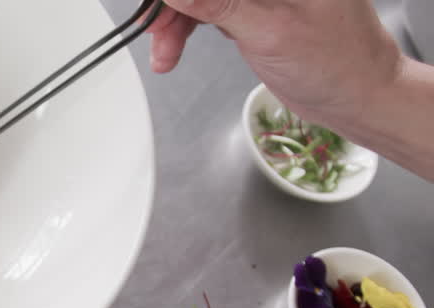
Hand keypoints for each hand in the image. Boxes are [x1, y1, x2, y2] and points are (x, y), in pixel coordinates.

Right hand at [147, 0, 402, 127]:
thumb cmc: (337, 63)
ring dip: (175, 21)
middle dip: (174, 5)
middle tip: (153, 29)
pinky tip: (172, 50)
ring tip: (164, 53)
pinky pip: (207, 9)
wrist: (356, 96)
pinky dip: (186, 29)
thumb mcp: (269, 32)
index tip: (154, 6)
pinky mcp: (252, 9)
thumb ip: (219, 5)